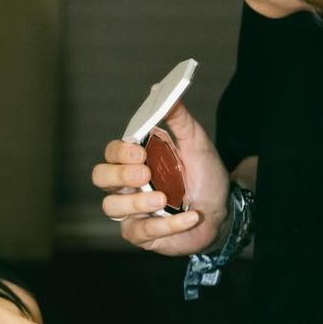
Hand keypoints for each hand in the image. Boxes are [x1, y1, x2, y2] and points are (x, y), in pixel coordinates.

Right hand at [91, 100, 230, 254]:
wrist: (222, 213)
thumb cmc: (205, 178)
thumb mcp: (196, 144)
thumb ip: (178, 119)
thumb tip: (158, 89)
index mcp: (137, 160)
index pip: (112, 152)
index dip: (119, 153)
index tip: (139, 152)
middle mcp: (127, 185)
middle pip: (100, 177)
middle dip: (119, 175)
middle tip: (145, 175)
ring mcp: (131, 211)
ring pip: (111, 207)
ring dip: (137, 203)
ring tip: (165, 199)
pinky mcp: (141, 234)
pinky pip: (139, 231)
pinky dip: (166, 225)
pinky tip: (189, 217)